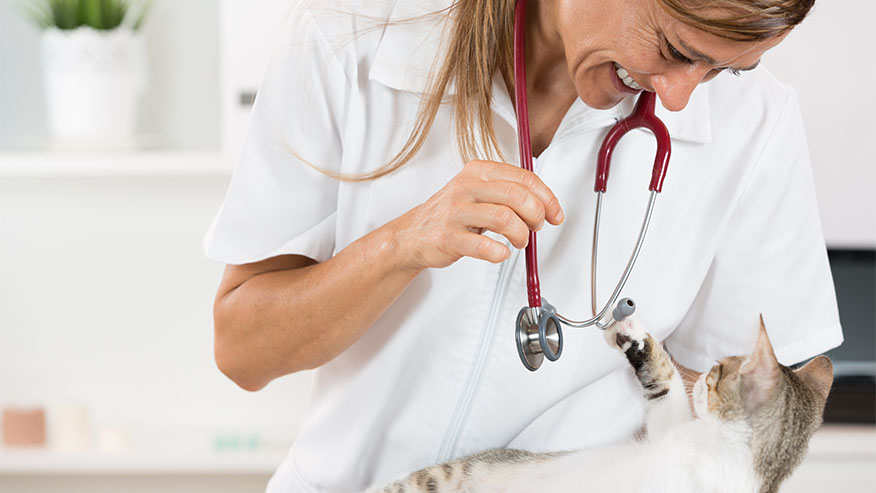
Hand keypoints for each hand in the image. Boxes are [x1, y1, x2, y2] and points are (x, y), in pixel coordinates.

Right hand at [391, 160, 563, 270]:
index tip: (555, 214)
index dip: (547, 198)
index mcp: (478, 171)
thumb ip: (509, 191)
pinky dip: (500, 253)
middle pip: (517, 195)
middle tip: (536, 227)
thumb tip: (545, 204)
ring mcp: (457, 212)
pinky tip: (500, 252)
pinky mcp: (449, 237)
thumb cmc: (452, 213)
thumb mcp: (479, 191)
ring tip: (519, 241)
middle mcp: (467, 187)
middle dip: (536, 215)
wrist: (414, 234)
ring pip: (505, 218)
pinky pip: (485, 246)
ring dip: (521, 235)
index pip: (525, 178)